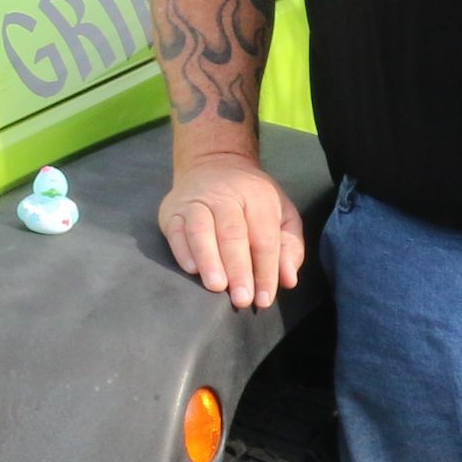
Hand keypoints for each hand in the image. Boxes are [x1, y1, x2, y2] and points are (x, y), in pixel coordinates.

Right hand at [159, 153, 303, 308]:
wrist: (212, 163)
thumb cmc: (251, 198)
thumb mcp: (281, 212)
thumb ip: (289, 246)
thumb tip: (288, 279)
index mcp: (256, 196)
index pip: (264, 238)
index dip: (265, 270)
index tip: (264, 298)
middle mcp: (224, 196)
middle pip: (232, 234)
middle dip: (238, 269)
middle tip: (242, 298)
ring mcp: (195, 202)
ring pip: (201, 230)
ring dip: (209, 259)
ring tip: (216, 286)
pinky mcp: (171, 211)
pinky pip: (175, 232)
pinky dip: (182, 251)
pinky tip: (192, 269)